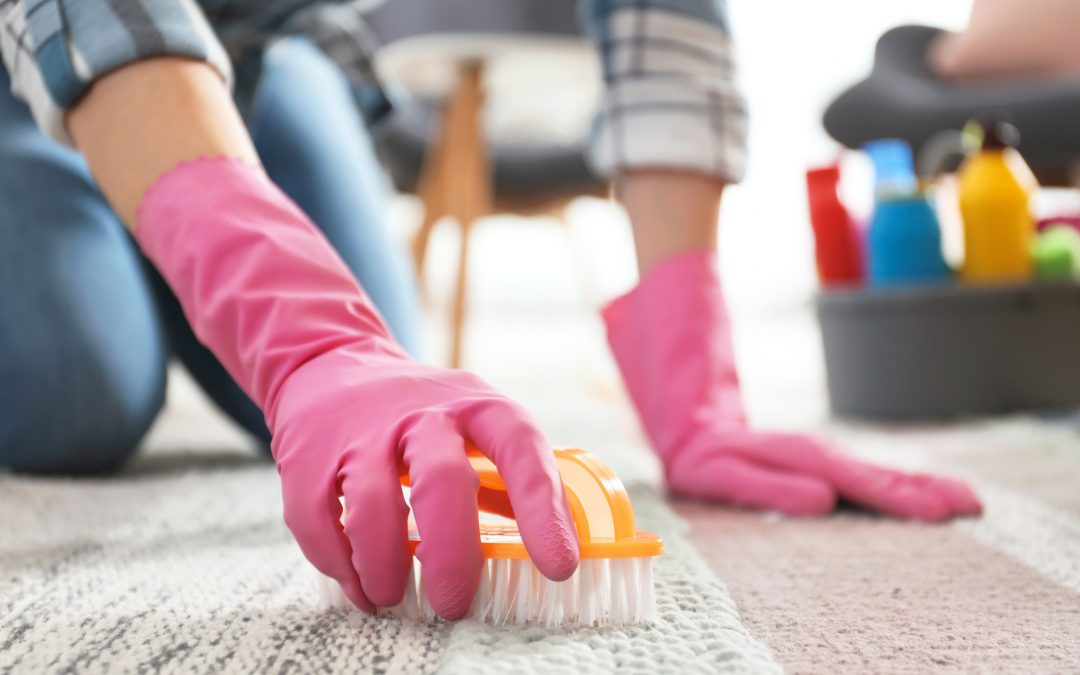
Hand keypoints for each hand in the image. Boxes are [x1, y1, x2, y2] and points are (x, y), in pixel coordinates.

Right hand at [271, 348, 579, 617]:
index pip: (520, 450)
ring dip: (384, 566)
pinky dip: (339, 565)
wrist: (330, 362)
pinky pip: (318, 521)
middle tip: (455, 603)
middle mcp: (420, 413)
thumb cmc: (421, 409)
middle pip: (442, 481)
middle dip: (453, 554)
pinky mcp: (308, 457)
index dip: (543, 510)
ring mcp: (360, 434)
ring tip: (394, 597)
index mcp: (476, 405)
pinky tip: (358, 585)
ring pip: (372, 505)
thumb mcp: (475, 421)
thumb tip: (559, 545)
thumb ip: (510, 478)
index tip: (559, 567)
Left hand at [666, 429, 981, 520]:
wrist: (697, 429)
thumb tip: (822, 500)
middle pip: (882, 476)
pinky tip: (927, 498)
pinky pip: (873, 476)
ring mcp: (828, 459)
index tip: (937, 514)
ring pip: (884, 474)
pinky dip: (905, 486)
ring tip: (969, 502)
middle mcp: (823, 455)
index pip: (858, 483)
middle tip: (975, 507)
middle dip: (929, 492)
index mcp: (804, 459)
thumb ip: (769, 488)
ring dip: (927, 488)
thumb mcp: (723, 475)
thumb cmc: (705, 459)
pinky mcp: (828, 465)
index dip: (898, 500)